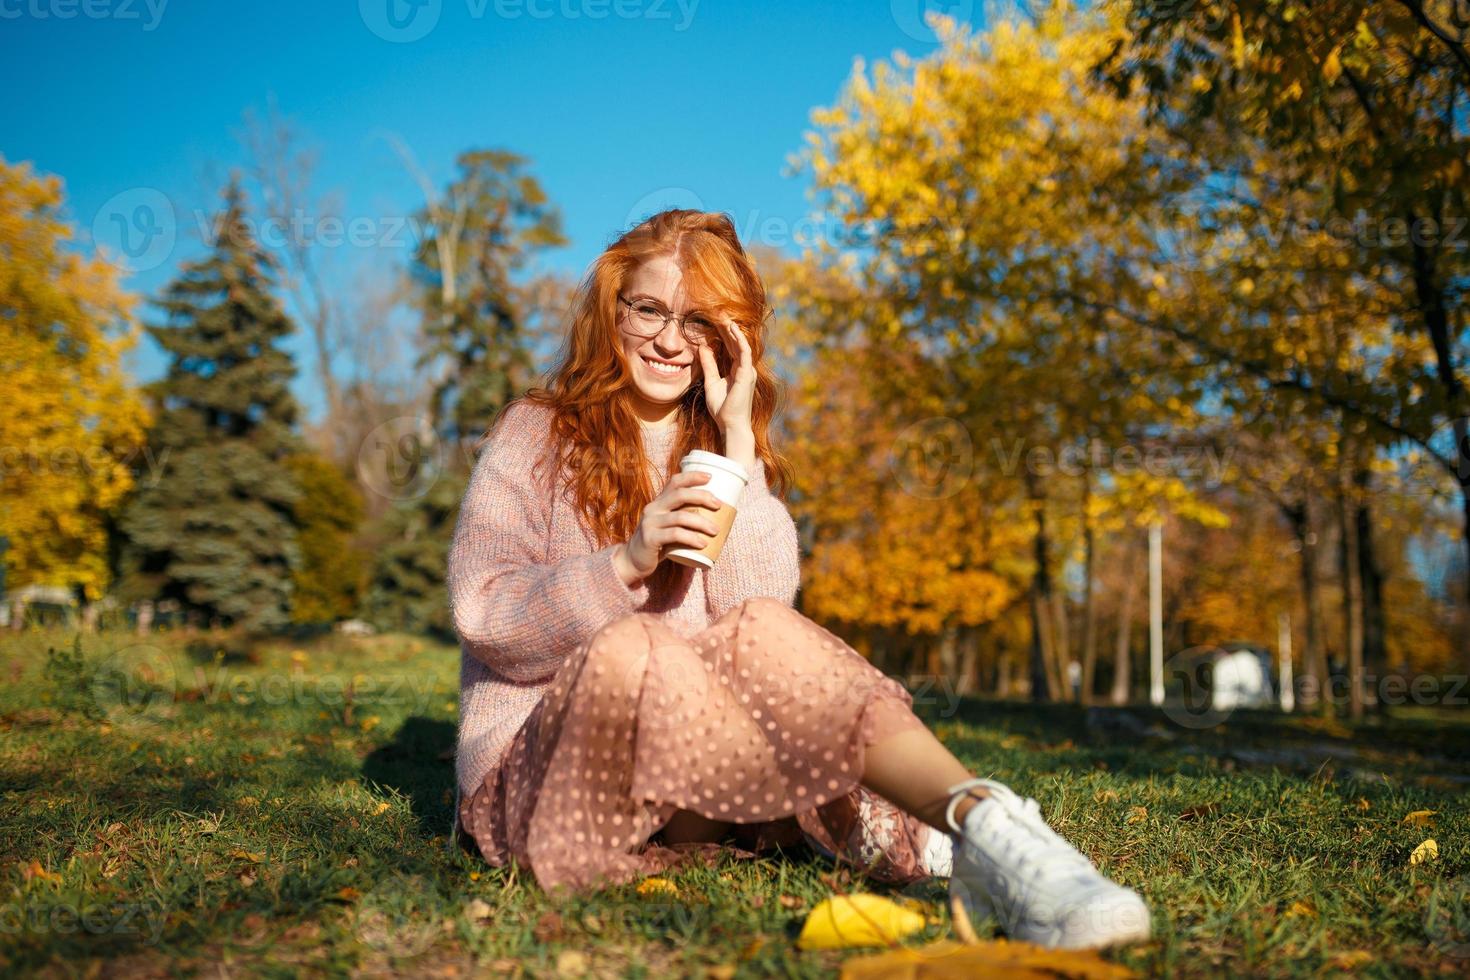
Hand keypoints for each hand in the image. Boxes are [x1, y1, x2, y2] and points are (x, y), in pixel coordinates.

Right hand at [615, 470, 725, 582]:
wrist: (633, 561)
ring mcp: (650, 523)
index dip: (692, 476)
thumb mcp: (668, 526)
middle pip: (679, 495)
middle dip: (702, 497)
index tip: (710, 477)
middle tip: (718, 505)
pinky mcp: (650, 538)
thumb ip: (683, 519)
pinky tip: (702, 544)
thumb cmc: (659, 543)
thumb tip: (717, 519)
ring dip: (701, 523)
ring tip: (715, 531)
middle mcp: (653, 508)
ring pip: (680, 517)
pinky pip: (674, 535)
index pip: (674, 482)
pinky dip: (691, 538)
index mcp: (659, 502)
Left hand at [697, 313, 755, 435]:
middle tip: (718, 311)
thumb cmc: (722, 408)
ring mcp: (747, 370)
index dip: (723, 332)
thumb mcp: (711, 382)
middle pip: (735, 342)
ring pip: (740, 344)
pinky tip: (733, 329)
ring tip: (724, 315)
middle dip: (727, 327)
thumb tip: (703, 347)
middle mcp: (744, 368)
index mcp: (736, 370)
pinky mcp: (746, 374)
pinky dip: (739, 340)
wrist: (730, 425)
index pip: (730, 346)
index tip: (714, 319)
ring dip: (733, 329)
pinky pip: (744, 353)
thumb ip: (709, 364)